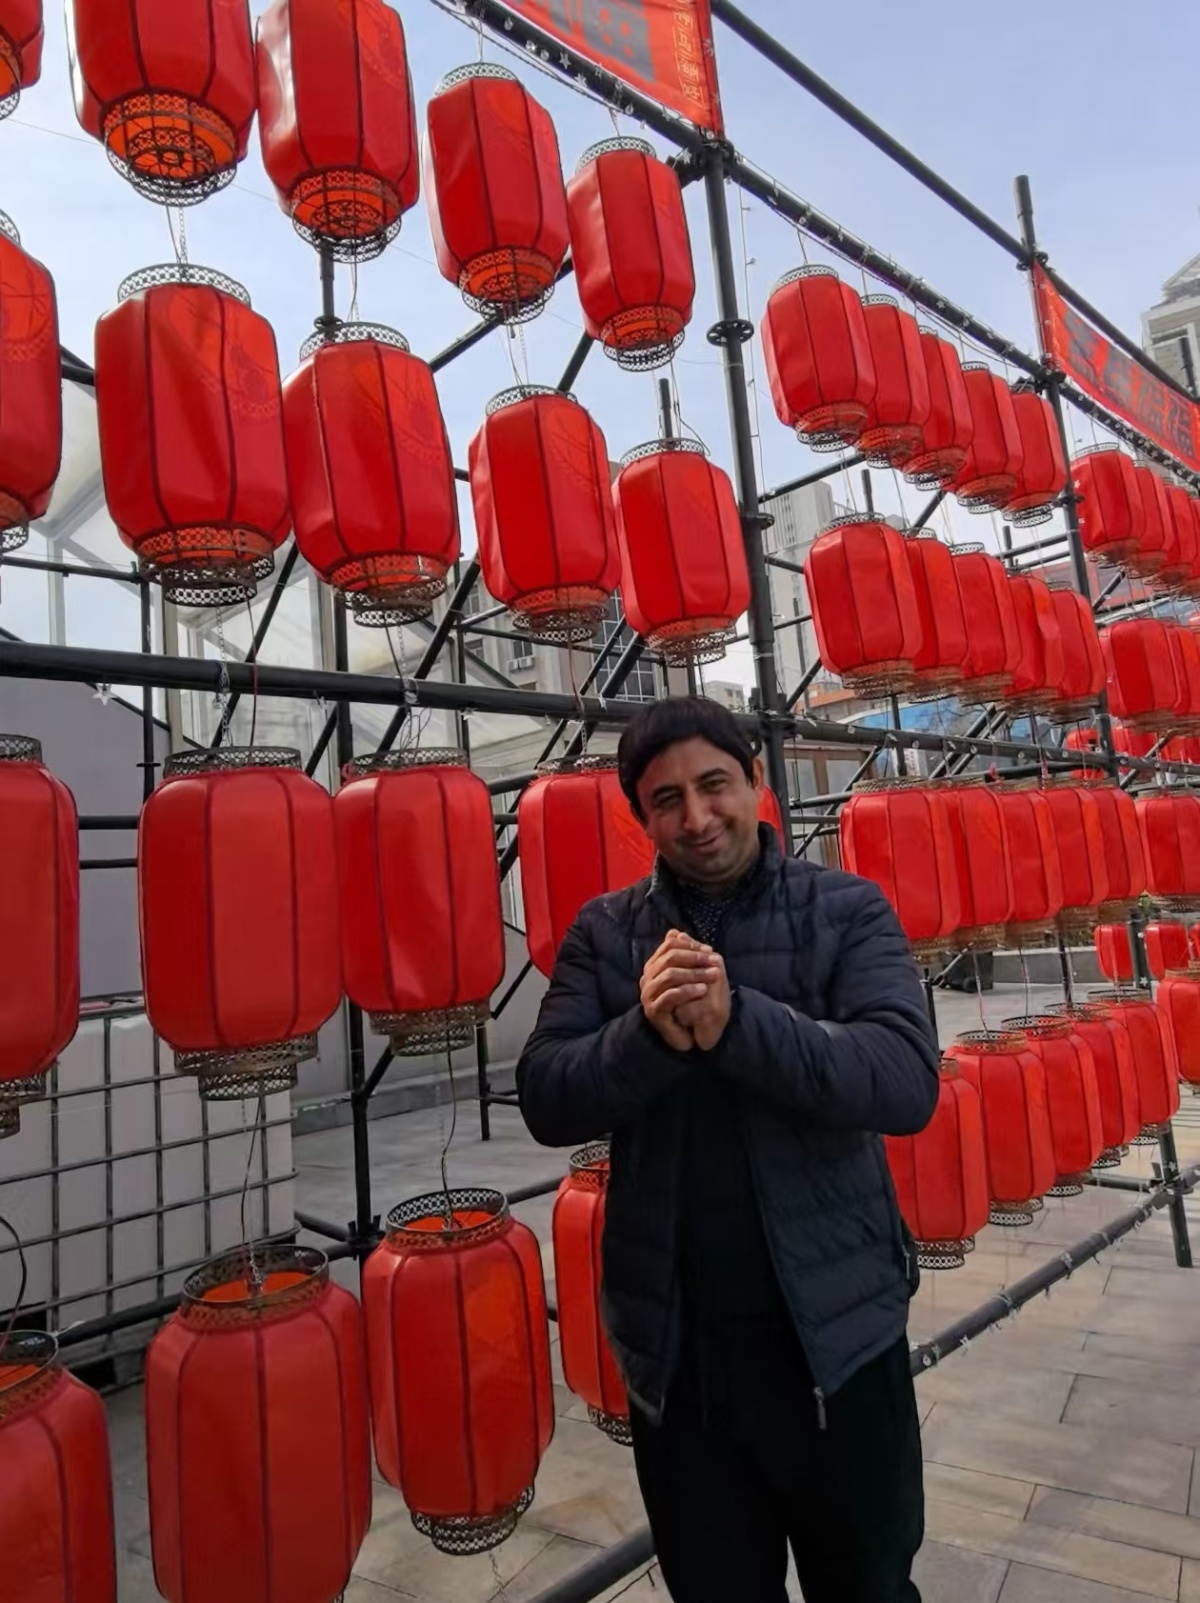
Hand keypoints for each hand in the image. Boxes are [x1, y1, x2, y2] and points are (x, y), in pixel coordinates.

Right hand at [640, 931, 722, 1051]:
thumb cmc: (687, 1002)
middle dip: (695, 958)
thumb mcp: (688, 976)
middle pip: (670, 958)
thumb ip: (683, 955)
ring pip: (670, 975)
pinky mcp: (653, 1011)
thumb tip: (676, 932)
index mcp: (654, 966)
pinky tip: (703, 990)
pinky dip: (688, 990)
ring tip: (713, 975)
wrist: (684, 1033)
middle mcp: (647, 978)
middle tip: (715, 961)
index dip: (691, 946)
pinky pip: (670, 996)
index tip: (711, 951)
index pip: (670, 946)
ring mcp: (648, 995)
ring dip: (695, 973)